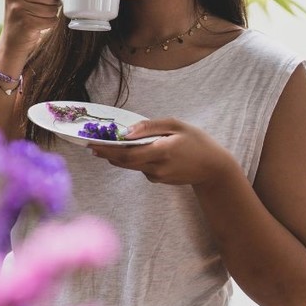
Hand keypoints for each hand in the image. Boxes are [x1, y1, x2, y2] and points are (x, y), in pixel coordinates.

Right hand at [0, 0, 62, 57]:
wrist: (12, 41)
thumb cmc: (24, 13)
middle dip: (53, 2)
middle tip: (43, 7)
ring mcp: (18, 8)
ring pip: (52, 8)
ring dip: (51, 14)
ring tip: (39, 16)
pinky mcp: (25, 23)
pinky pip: (51, 20)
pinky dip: (49, 24)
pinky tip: (39, 25)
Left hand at [88, 118, 237, 186]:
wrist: (214, 168)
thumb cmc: (196, 141)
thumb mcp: (176, 125)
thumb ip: (149, 127)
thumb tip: (126, 132)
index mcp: (162, 151)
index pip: (128, 154)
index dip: (108, 150)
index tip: (92, 144)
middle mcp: (157, 167)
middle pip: (124, 162)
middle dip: (106, 154)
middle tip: (91, 146)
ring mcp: (157, 176)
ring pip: (131, 166)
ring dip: (117, 157)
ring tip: (103, 146)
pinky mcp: (158, 180)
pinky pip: (141, 168)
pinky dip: (135, 160)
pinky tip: (138, 151)